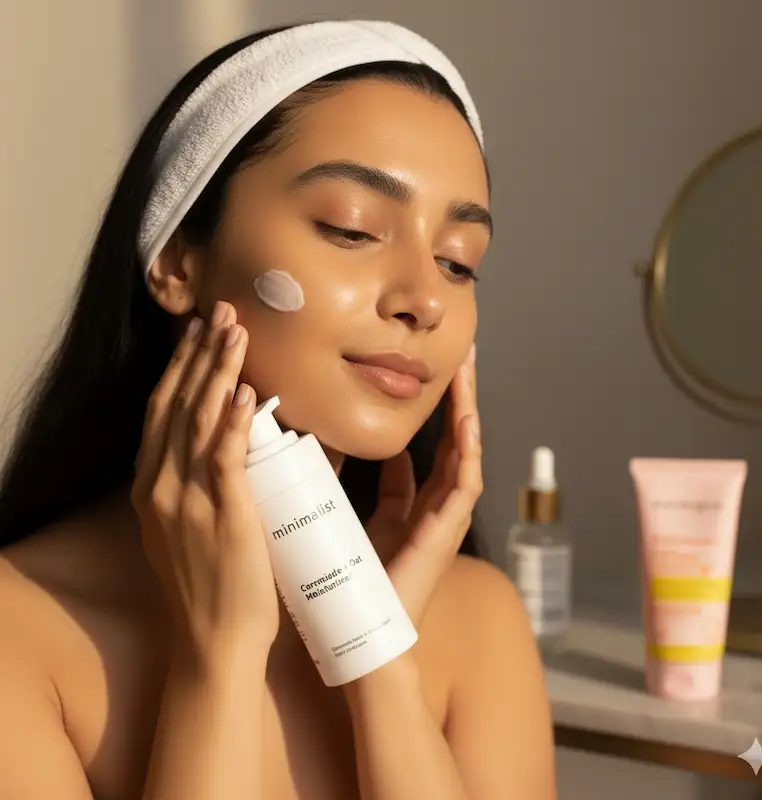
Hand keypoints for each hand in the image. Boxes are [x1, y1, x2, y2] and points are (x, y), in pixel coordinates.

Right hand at [131, 301, 277, 664]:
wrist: (214, 639)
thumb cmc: (212, 583)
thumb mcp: (192, 525)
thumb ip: (204, 483)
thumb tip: (240, 442)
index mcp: (151, 486)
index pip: (162, 411)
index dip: (180, 367)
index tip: (198, 332)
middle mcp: (159, 485)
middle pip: (176, 404)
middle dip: (198, 354)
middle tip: (219, 311)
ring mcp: (186, 499)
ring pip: (197, 420)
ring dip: (217, 371)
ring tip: (234, 331)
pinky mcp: (221, 514)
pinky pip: (222, 458)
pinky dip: (230, 421)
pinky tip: (243, 391)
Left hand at [367, 345, 481, 625]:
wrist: (359, 625)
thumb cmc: (354, 576)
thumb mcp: (354, 514)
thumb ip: (363, 481)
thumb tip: (365, 445)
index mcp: (416, 503)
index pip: (433, 445)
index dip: (436, 410)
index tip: (432, 372)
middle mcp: (438, 506)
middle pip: (455, 440)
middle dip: (458, 397)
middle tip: (461, 355)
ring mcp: (447, 517)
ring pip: (465, 452)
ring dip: (467, 411)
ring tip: (467, 372)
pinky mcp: (447, 529)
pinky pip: (464, 483)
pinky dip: (467, 451)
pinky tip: (466, 419)